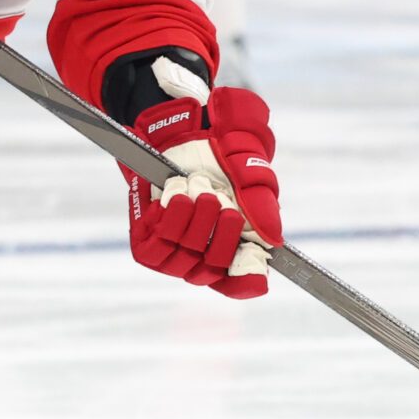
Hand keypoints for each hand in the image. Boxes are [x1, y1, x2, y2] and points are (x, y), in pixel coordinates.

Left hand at [123, 61, 282, 299]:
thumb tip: (272, 240)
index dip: (247, 279)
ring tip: (197, 189)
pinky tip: (177, 194)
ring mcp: (173, 254)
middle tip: (220, 199)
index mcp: (234, 250)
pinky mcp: (146, 244)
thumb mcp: (251, 177)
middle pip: (213, 269)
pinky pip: (157, 247)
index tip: (252, 256)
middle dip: (221, 231)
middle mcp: (204, 258)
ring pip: (185, 257)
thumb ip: (262, 207)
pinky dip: (171, 217)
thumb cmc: (222, 159)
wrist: (183, 134)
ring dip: (195, 218)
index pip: (242, 285)